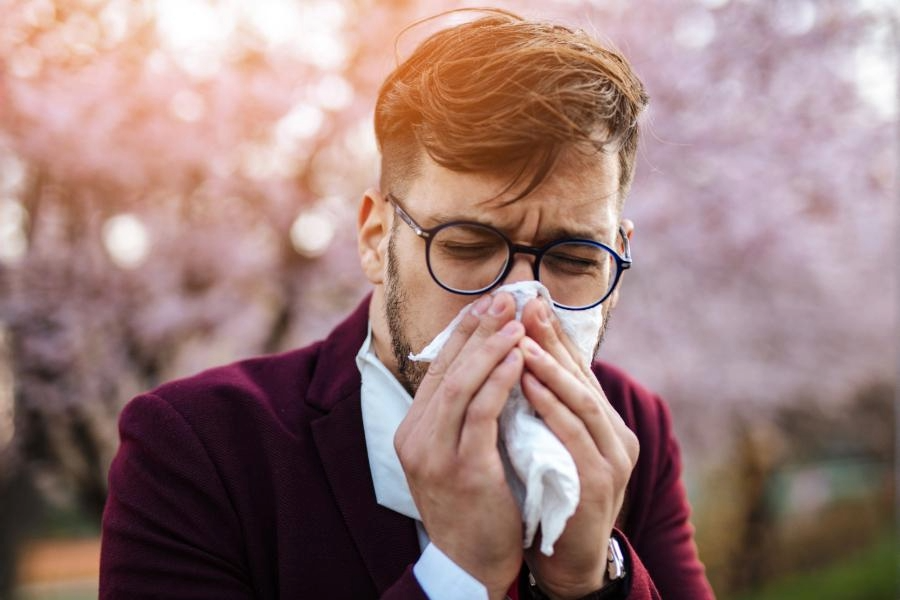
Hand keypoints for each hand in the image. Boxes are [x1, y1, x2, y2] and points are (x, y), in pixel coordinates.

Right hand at [394, 292, 524, 599]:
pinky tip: (520, 360)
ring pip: (460, 384)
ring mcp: (434, 455)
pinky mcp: (462, 470)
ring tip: (517, 322)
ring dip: (491, 348)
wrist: (473, 563)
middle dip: (478, 329)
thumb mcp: (458, 453)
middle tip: (506, 297)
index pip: (437, 368)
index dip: (463, 332)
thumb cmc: (475, 504)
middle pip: (445, 368)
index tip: (488, 303)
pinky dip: (500, 381)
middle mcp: (415, 437)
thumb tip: (487, 364)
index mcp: (413, 429)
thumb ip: (463, 415)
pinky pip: (481, 414)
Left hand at [518, 298, 638, 598]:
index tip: (529, 300)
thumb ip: (545, 410)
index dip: (555, 335)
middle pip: (583, 376)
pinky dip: (550, 405)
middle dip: (552, 339)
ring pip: (582, 400)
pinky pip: (573, 434)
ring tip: (520, 337)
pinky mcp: (600, 482)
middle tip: (526, 304)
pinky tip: (527, 382)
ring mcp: (613, 459)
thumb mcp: (551, 445)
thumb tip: (516, 361)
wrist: (568, 561)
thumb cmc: (553, 498)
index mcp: (605, 425)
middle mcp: (617, 436)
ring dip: (549, 366)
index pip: (580, 370)